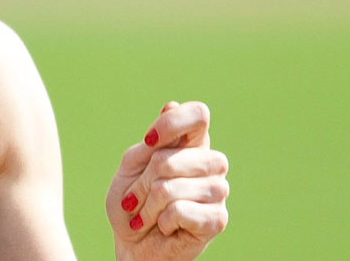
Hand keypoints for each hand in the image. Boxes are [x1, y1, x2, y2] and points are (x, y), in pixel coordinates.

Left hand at [106, 101, 229, 260]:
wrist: (131, 244)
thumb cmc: (131, 203)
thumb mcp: (132, 167)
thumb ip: (151, 141)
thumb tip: (171, 104)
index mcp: (191, 145)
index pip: (199, 114)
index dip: (171, 124)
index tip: (148, 141)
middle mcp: (210, 164)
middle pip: (173, 158)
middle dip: (143, 181)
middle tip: (134, 199)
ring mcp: (218, 191)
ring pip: (172, 187)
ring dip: (148, 205)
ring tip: (147, 215)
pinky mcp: (218, 219)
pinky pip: (180, 211)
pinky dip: (162, 221)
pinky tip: (165, 226)